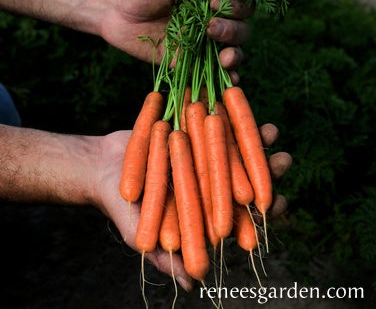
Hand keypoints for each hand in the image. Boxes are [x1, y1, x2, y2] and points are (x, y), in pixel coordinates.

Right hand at [93, 123, 291, 291]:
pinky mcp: (191, 134)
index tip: (279, 202)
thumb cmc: (121, 205)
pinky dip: (228, 119)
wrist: (101, 167)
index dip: (260, 211)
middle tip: (286, 160)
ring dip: (253, 141)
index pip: (237, 215)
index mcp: (202, 211)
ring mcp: (200, 157)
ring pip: (232, 150)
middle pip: (241, 179)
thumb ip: (166, 258)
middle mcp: (206, 183)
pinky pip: (212, 127)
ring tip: (273, 131)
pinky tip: (244, 109)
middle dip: (266, 171)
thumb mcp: (141, 234)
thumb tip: (193, 284)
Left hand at [100, 0, 251, 79]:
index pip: (241, 8)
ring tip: (225, 58)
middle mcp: (210, 22)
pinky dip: (223, 78)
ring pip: (231, 53)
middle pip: (240, 32)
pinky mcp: (185, 63)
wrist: (114, 10)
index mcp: (211, 0)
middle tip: (210, 28)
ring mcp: (199, 45)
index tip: (213, 3)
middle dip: (232, 32)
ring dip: (234, 57)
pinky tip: (228, 80)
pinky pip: (209, 73)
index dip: (235, 9)